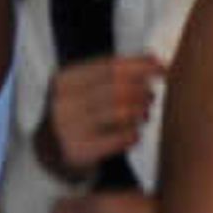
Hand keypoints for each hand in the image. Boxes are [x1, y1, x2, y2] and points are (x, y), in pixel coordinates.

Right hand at [38, 52, 163, 172]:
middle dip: (142, 91)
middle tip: (150, 97)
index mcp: (64, 80)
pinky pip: (121, 138)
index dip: (141, 65)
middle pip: (117, 88)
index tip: (163, 69)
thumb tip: (155, 59)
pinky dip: (133, 134)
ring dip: (140, 111)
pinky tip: (132, 134)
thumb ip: (112, 73)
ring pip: (121, 112)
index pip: (110, 66)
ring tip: (143, 114)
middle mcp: (62, 102)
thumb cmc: (78, 115)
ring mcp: (68, 128)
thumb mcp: (83, 88)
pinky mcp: (78, 151)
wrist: (49, 153)